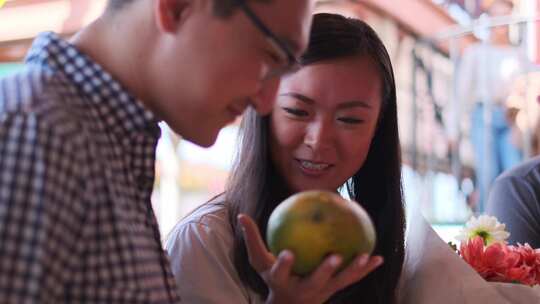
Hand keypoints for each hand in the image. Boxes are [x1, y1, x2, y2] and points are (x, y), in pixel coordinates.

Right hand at [237, 214, 383, 303]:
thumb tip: (242, 215)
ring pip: (339, 282)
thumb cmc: (273, 278)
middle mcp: (302, 290)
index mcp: (281, 281)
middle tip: (334, 256)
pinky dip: (365, 269)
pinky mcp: (334, 291)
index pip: (280, 272)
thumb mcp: (259, 261)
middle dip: (324, 271)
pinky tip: (379, 257)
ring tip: (367, 256)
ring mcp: (321, 293)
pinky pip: (352, 279)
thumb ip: (252, 239)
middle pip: (314, 282)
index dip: (284, 264)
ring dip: (353, 271)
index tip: (288, 253)